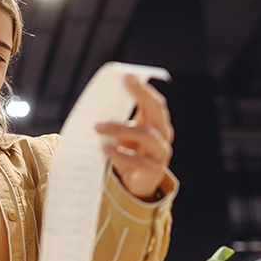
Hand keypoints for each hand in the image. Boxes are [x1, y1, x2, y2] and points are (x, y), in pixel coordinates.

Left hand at [95, 74, 173, 200]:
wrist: (135, 184)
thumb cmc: (129, 153)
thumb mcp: (124, 134)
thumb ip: (118, 119)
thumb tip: (100, 103)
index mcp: (156, 122)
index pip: (153, 100)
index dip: (142, 88)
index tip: (127, 76)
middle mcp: (163, 134)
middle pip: (156, 111)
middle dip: (140, 97)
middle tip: (116, 93)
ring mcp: (161, 152)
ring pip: (146, 134)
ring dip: (120, 128)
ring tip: (98, 127)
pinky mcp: (154, 170)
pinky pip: (138, 159)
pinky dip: (120, 153)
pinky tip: (105, 149)